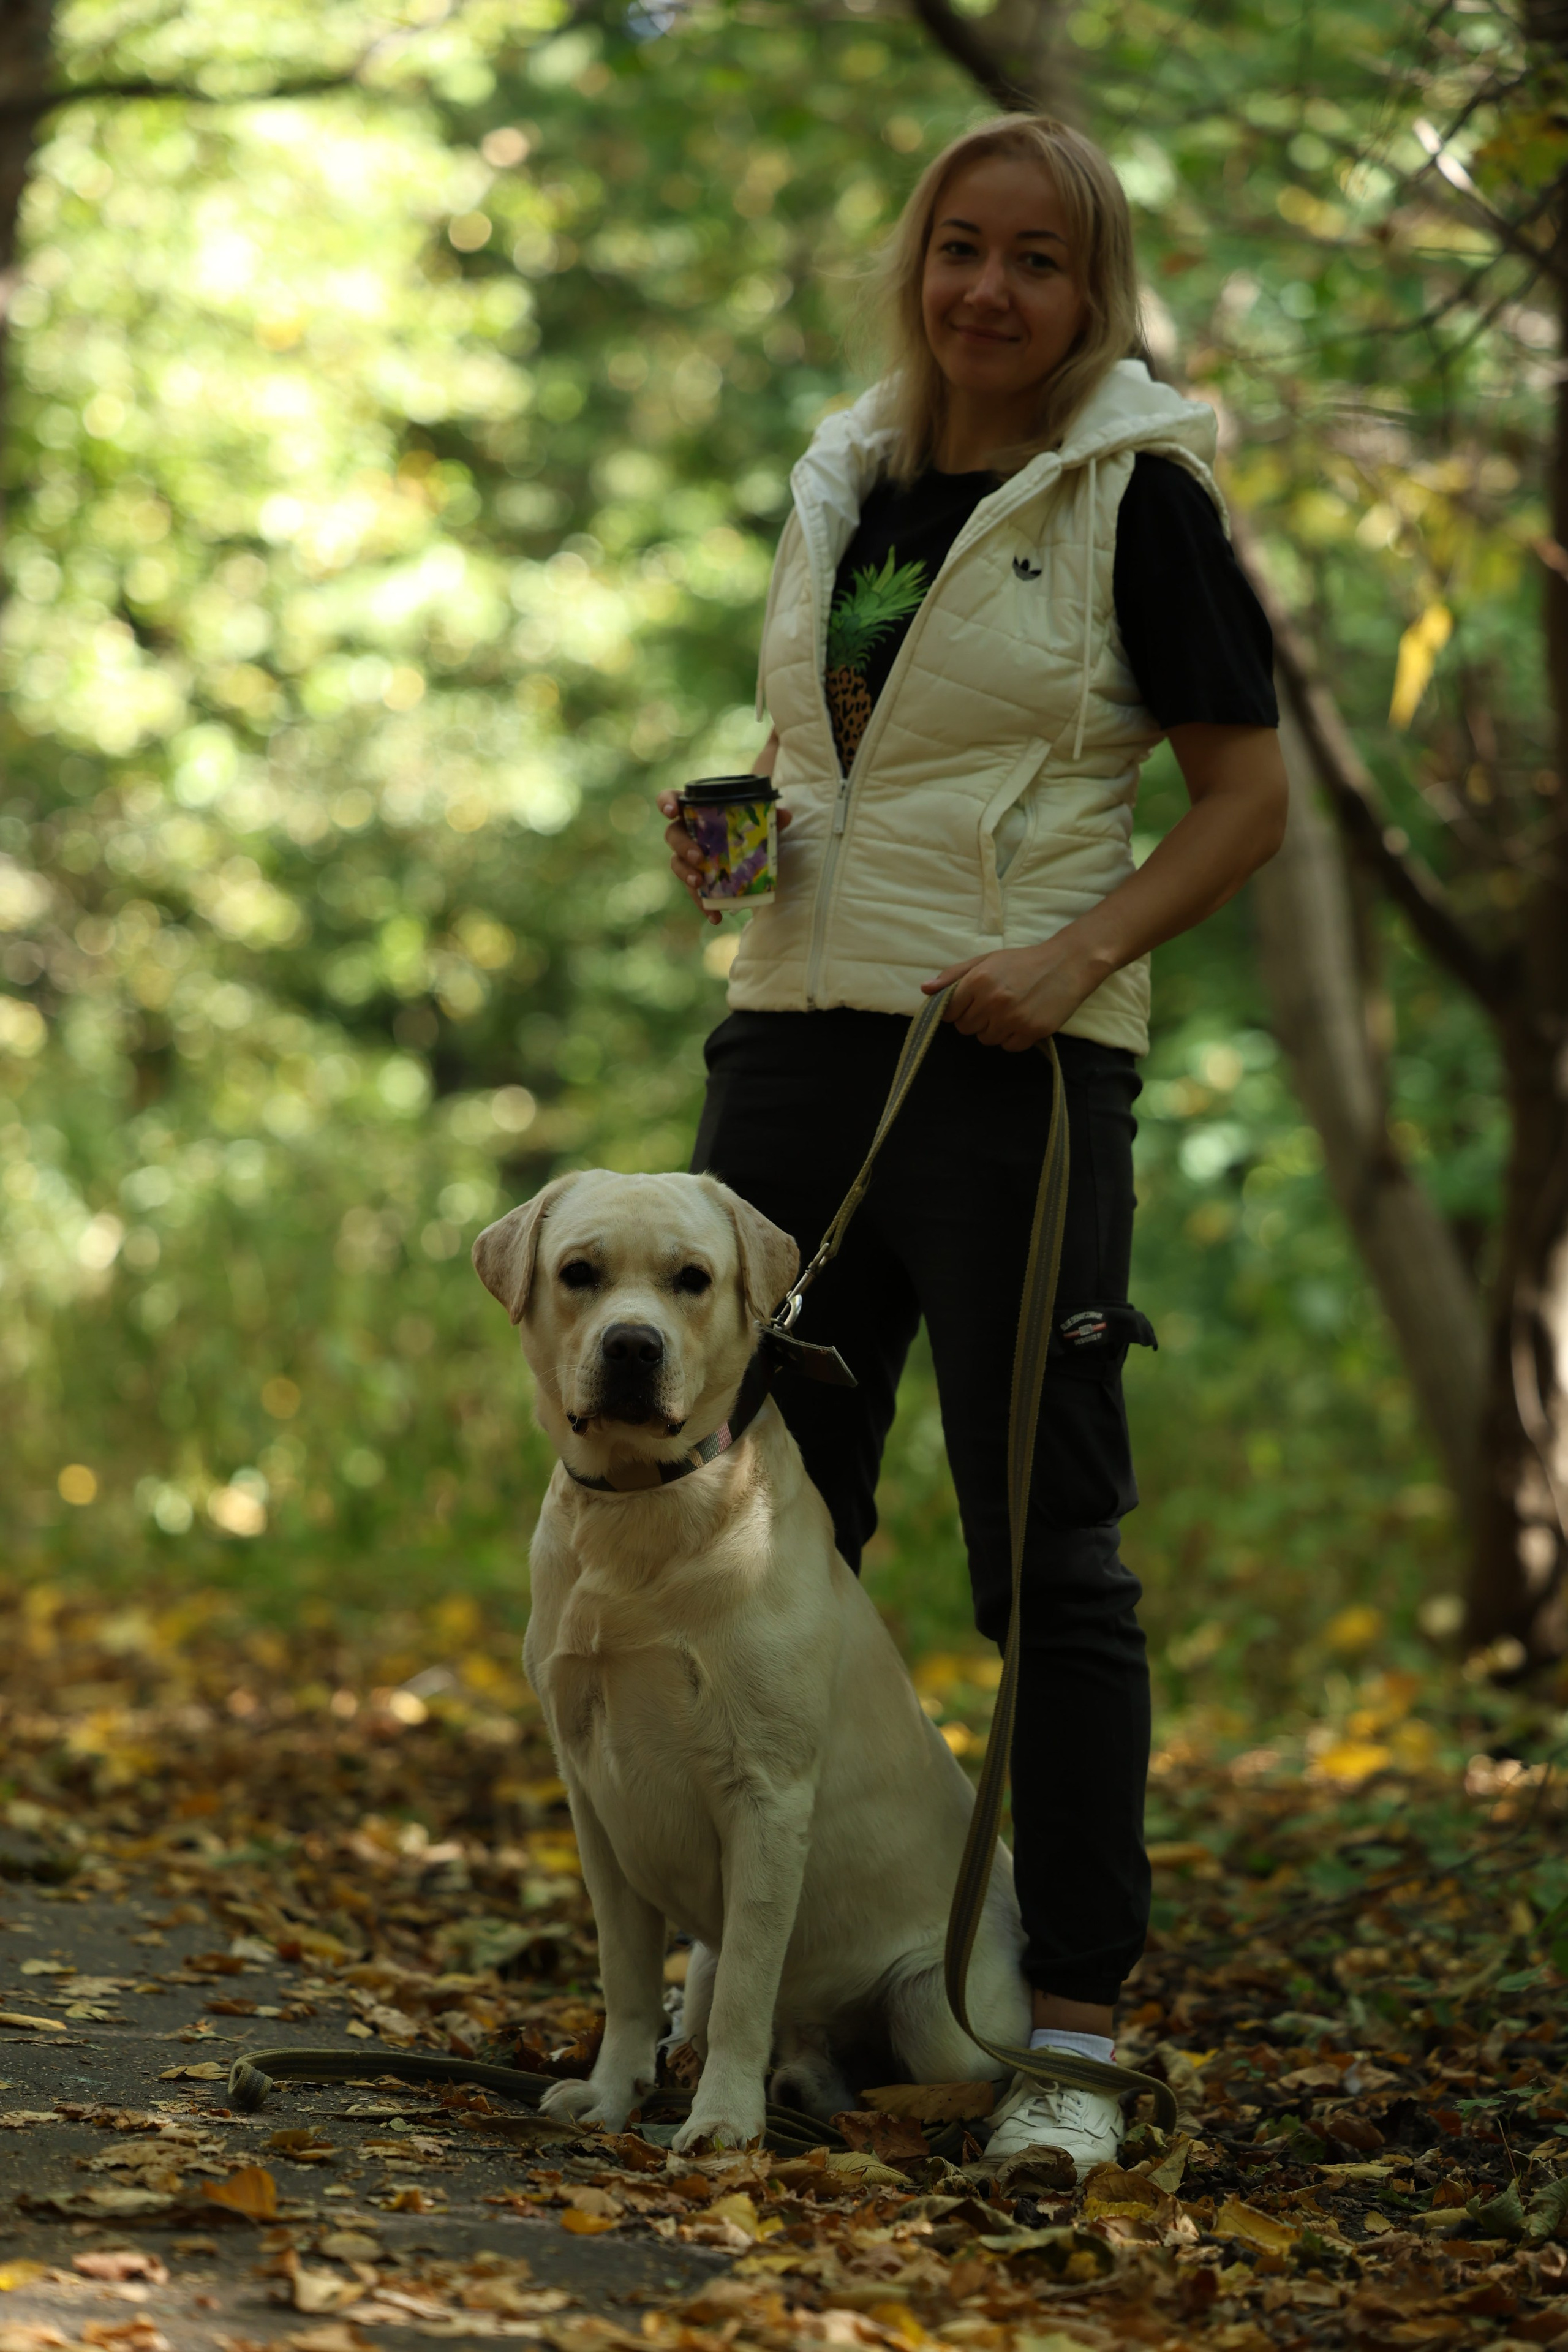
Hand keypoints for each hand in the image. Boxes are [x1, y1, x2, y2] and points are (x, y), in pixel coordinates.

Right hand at [658, 790, 791, 928]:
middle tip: (698, 857)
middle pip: (672, 835)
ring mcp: (688, 857)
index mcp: (695, 810)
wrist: (750, 847)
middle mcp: (686, 831)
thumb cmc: (746, 825)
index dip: (666, 803)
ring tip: (699, 884)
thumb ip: (770, 816)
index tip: (671, 812)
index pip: (671, 799)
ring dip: (686, 874)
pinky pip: (694, 892)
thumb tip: (786, 816)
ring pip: (676, 864)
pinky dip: (703, 906)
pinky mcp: (696, 879)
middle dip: (682, 846)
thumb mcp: (760, 820)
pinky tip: (715, 917)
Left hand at [922, 937, 1099, 1050]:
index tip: (970, 1003)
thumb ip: (953, 975)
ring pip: (986, 1040)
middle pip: (966, 1028)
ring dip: (993, 1030)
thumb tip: (925, 989)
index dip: (958, 1010)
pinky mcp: (1032, 1032)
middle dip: (975, 1019)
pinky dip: (1012, 1038)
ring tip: (1009, 1011)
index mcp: (978, 981)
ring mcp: (1013, 1019)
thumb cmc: (1023, 961)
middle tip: (994, 1004)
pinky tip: (1022, 1020)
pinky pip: (1008, 1047)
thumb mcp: (986, 960)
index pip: (950, 1012)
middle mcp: (993, 1001)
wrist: (1067, 964)